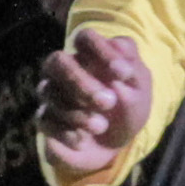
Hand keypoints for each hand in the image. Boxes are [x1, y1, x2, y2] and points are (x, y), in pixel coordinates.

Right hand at [37, 28, 154, 180]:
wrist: (113, 147)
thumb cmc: (127, 109)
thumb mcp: (140, 91)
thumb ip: (133, 68)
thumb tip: (119, 47)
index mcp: (89, 55)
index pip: (85, 38)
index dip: (102, 51)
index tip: (124, 74)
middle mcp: (65, 69)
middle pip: (58, 61)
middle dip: (81, 81)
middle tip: (109, 102)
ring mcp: (51, 92)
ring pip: (50, 92)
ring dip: (77, 111)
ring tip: (101, 127)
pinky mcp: (44, 118)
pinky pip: (45, 119)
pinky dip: (65, 130)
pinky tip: (82, 140)